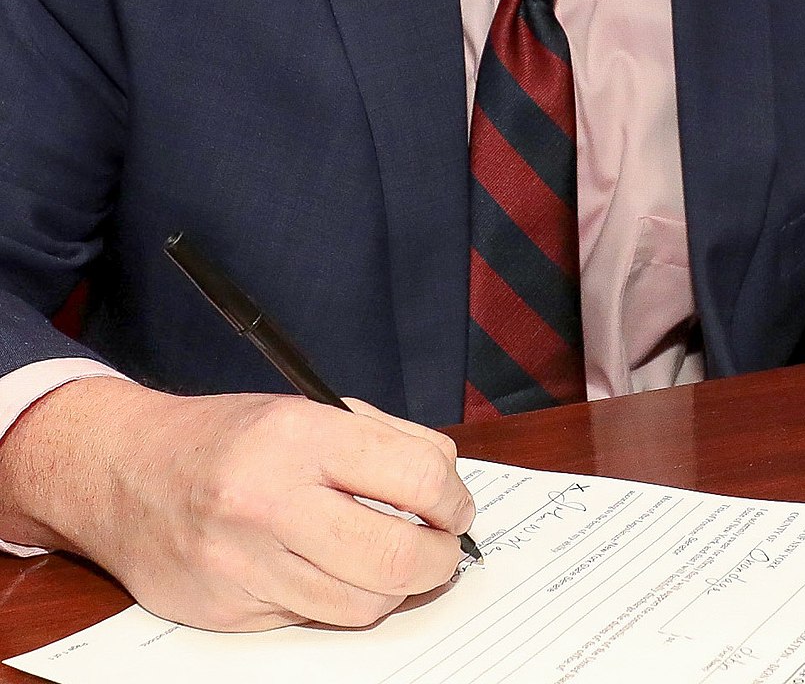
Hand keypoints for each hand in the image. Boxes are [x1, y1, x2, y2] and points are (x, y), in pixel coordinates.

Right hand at [0, 377, 473, 630]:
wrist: (123, 472)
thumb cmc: (226, 436)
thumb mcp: (305, 408)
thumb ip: (383, 439)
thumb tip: (448, 479)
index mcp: (297, 436)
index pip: (415, 476)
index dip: (453, 498)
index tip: (457, 505)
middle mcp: (269, 502)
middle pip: (395, 558)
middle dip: (439, 558)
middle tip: (445, 548)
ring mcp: (245, 564)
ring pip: (361, 605)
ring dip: (397, 589)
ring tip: (398, 562)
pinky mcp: (229, 612)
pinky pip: (313, 620)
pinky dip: (340, 601)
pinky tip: (340, 573)